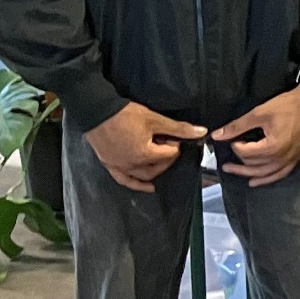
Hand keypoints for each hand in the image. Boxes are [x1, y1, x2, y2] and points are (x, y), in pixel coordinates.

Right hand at [85, 102, 206, 189]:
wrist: (97, 112)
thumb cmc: (126, 115)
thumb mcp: (155, 120)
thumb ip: (179, 128)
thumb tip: (202, 131)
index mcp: (145, 154)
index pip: (169, 155)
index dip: (175, 145)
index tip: (172, 136)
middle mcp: (132, 165)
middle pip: (157, 167)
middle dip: (167, 158)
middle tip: (169, 146)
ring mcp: (119, 166)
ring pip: (142, 175)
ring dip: (154, 171)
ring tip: (162, 165)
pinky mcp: (109, 165)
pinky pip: (124, 179)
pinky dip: (136, 184)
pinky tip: (146, 186)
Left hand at [210, 84, 299, 186]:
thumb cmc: (288, 105)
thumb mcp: (260, 113)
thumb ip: (237, 126)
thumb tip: (217, 135)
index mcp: (272, 147)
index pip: (246, 153)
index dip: (235, 146)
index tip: (231, 139)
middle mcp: (281, 157)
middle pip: (253, 165)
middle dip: (238, 160)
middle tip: (225, 160)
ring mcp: (290, 160)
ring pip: (264, 173)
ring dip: (247, 173)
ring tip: (233, 170)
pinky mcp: (296, 158)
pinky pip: (279, 174)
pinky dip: (266, 179)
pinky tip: (255, 181)